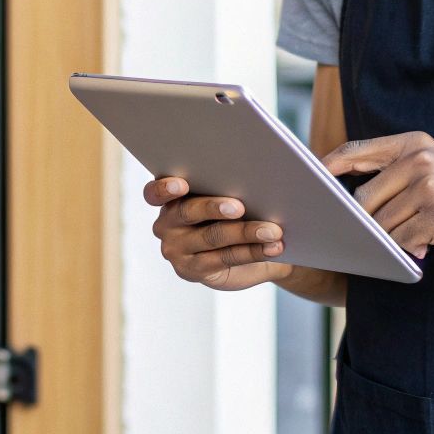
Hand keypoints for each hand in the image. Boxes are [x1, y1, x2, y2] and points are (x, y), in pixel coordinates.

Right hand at [144, 176, 293, 290]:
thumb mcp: (234, 190)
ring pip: (212, 237)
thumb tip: (279, 162)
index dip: (165, 188)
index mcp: (169, 197)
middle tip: (240, 206)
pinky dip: (252, 251)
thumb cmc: (241, 209)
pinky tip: (272, 247)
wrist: (256, 248)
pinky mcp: (194, 271)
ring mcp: (177, 250)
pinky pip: (225, 258)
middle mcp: (166, 224)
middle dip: (215, 207)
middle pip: (187, 212)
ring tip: (273, 230)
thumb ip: (237, 178)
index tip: (182, 184)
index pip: (154, 192)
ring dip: (246, 232)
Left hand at [322, 131, 433, 259]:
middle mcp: (420, 161)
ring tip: (413, 236)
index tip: (310, 179)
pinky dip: (406, 248)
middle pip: (364, 196)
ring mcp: (430, 189)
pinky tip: (425, 246)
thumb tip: (345, 189)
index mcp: (414, 144)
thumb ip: (393, 169)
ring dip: (389, 237)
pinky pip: (401, 240)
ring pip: (382, 223)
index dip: (330, 165)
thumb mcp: (432, 165)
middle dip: (364, 220)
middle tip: (365, 232)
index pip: (358, 150)